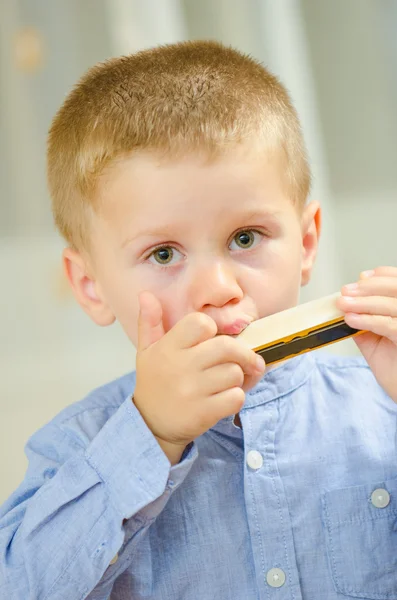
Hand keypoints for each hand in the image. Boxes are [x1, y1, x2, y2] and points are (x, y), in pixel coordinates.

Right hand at [133, 291, 265, 463]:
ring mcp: (192, 391)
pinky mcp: (204, 413)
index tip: (214, 338)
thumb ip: (150, 322)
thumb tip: (146, 294)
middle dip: (242, 354)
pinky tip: (225, 398)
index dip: (213, 329)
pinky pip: (236, 397)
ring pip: (234, 372)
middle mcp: (180, 367)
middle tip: (248, 360)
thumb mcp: (146, 351)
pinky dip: (236, 398)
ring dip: (238, 378)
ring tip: (227, 381)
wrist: (150, 425)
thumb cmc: (155, 383)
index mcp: (168, 348)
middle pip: (227, 347)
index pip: (201, 323)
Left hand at [337, 266, 396, 402]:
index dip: (383, 277)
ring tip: (343, 304)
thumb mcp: (376, 339)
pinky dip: (368, 320)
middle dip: (369, 288)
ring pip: (392, 305)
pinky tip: (351, 320)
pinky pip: (389, 325)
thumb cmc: (394, 367)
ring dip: (364, 302)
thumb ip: (366, 320)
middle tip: (345, 292)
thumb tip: (347, 303)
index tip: (361, 277)